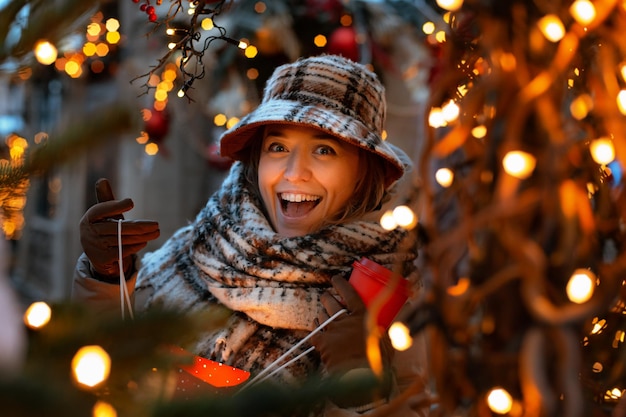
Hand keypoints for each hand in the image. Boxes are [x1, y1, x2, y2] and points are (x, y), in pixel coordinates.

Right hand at [79, 178, 159, 280]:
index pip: (102, 210)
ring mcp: (95, 247)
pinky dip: (136, 246)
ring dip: (143, 236)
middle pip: (118, 228)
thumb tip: (102, 180)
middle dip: (140, 226)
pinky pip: (123, 251)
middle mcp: (89, 232)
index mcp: (89, 218)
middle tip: (156, 225)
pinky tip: (145, 241)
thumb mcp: (106, 215)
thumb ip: (106, 199)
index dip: (116, 206)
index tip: (131, 202)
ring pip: (123, 240)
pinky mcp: (102, 258)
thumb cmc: (105, 229)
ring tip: (156, 232)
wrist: (99, 256)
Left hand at [311, 276, 393, 406]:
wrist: (361, 377)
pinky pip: (315, 331)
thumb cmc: (377, 362)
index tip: (335, 279)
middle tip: (326, 297)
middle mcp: (345, 320)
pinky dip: (315, 328)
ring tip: (323, 314)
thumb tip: (383, 334)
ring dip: (322, 314)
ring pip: (322, 316)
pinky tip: (316, 328)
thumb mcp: (385, 343)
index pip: (349, 293)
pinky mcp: (322, 342)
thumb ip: (381, 335)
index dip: (341, 284)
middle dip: (327, 298)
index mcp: (362, 317)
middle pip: (332, 302)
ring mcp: (332, 329)